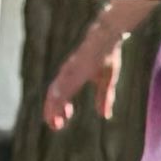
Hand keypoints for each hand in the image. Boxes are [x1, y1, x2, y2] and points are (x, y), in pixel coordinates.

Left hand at [41, 0, 151, 131]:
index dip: (58, 109)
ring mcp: (70, 69)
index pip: (60, 95)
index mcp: (73, 76)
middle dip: (52, 111)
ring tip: (53, 121)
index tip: (61, 121)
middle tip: (54, 126)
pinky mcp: (76, 67)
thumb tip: (105, 115)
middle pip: (54, 95)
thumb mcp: (107, 80)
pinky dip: (60, 95)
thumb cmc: (107, 55)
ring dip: (53, 106)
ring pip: (56, 91)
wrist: (109, 35)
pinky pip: (64, 83)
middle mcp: (68, 73)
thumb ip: (104, 97)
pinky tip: (58, 103)